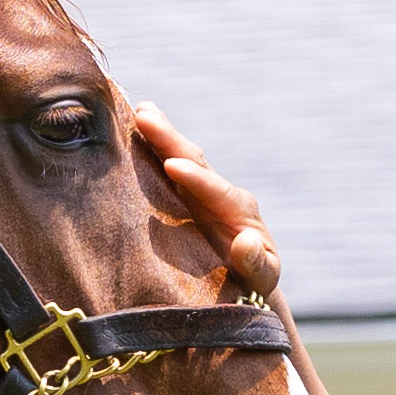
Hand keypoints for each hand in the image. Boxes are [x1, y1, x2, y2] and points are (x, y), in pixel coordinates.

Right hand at [127, 102, 279, 300]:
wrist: (244, 280)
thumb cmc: (254, 283)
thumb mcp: (263, 278)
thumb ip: (257, 263)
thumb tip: (245, 241)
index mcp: (238, 209)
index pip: (215, 189)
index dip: (195, 177)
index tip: (172, 165)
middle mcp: (218, 192)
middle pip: (194, 160)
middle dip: (170, 139)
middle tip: (146, 116)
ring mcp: (199, 191)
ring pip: (179, 157)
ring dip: (159, 134)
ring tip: (139, 111)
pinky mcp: (182, 196)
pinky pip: (164, 168)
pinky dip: (150, 148)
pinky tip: (132, 130)